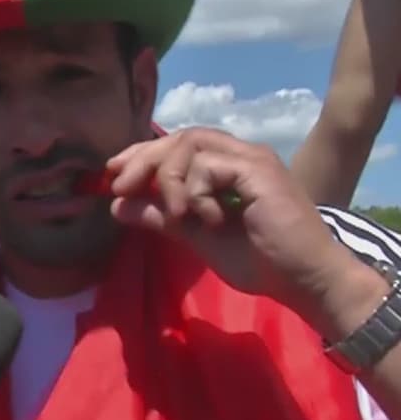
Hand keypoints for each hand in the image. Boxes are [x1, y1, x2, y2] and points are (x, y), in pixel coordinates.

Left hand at [105, 127, 371, 319]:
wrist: (305, 281)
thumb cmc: (261, 261)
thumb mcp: (196, 236)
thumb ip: (160, 217)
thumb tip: (116, 205)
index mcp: (226, 166)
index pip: (177, 145)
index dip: (142, 154)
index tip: (113, 174)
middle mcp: (239, 154)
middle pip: (179, 137)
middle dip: (142, 159)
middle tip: (119, 186)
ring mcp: (251, 158)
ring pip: (189, 145)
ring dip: (169, 179)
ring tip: (175, 213)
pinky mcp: (258, 169)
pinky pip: (208, 165)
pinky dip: (196, 191)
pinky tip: (207, 220)